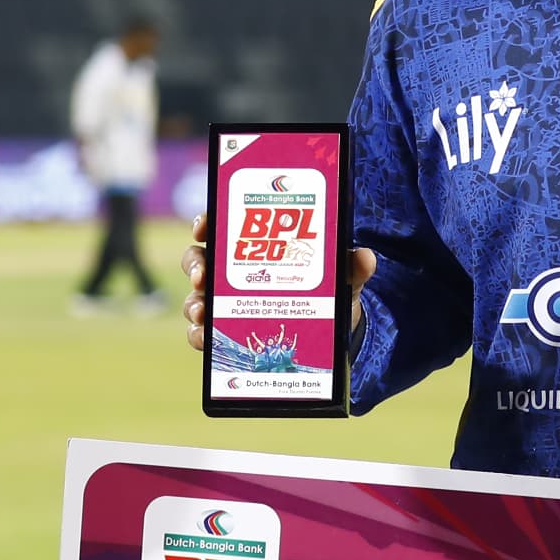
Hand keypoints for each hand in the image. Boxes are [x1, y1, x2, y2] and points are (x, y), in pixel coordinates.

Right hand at [181, 214, 371, 353]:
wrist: (329, 333)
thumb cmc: (326, 292)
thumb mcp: (340, 279)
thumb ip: (351, 268)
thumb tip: (366, 257)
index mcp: (254, 246)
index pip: (220, 224)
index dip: (205, 221)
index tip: (204, 226)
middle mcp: (231, 271)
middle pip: (198, 259)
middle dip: (195, 265)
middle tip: (202, 276)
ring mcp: (224, 302)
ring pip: (195, 297)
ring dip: (194, 304)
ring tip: (203, 313)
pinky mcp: (225, 331)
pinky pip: (202, 332)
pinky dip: (199, 335)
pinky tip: (206, 338)